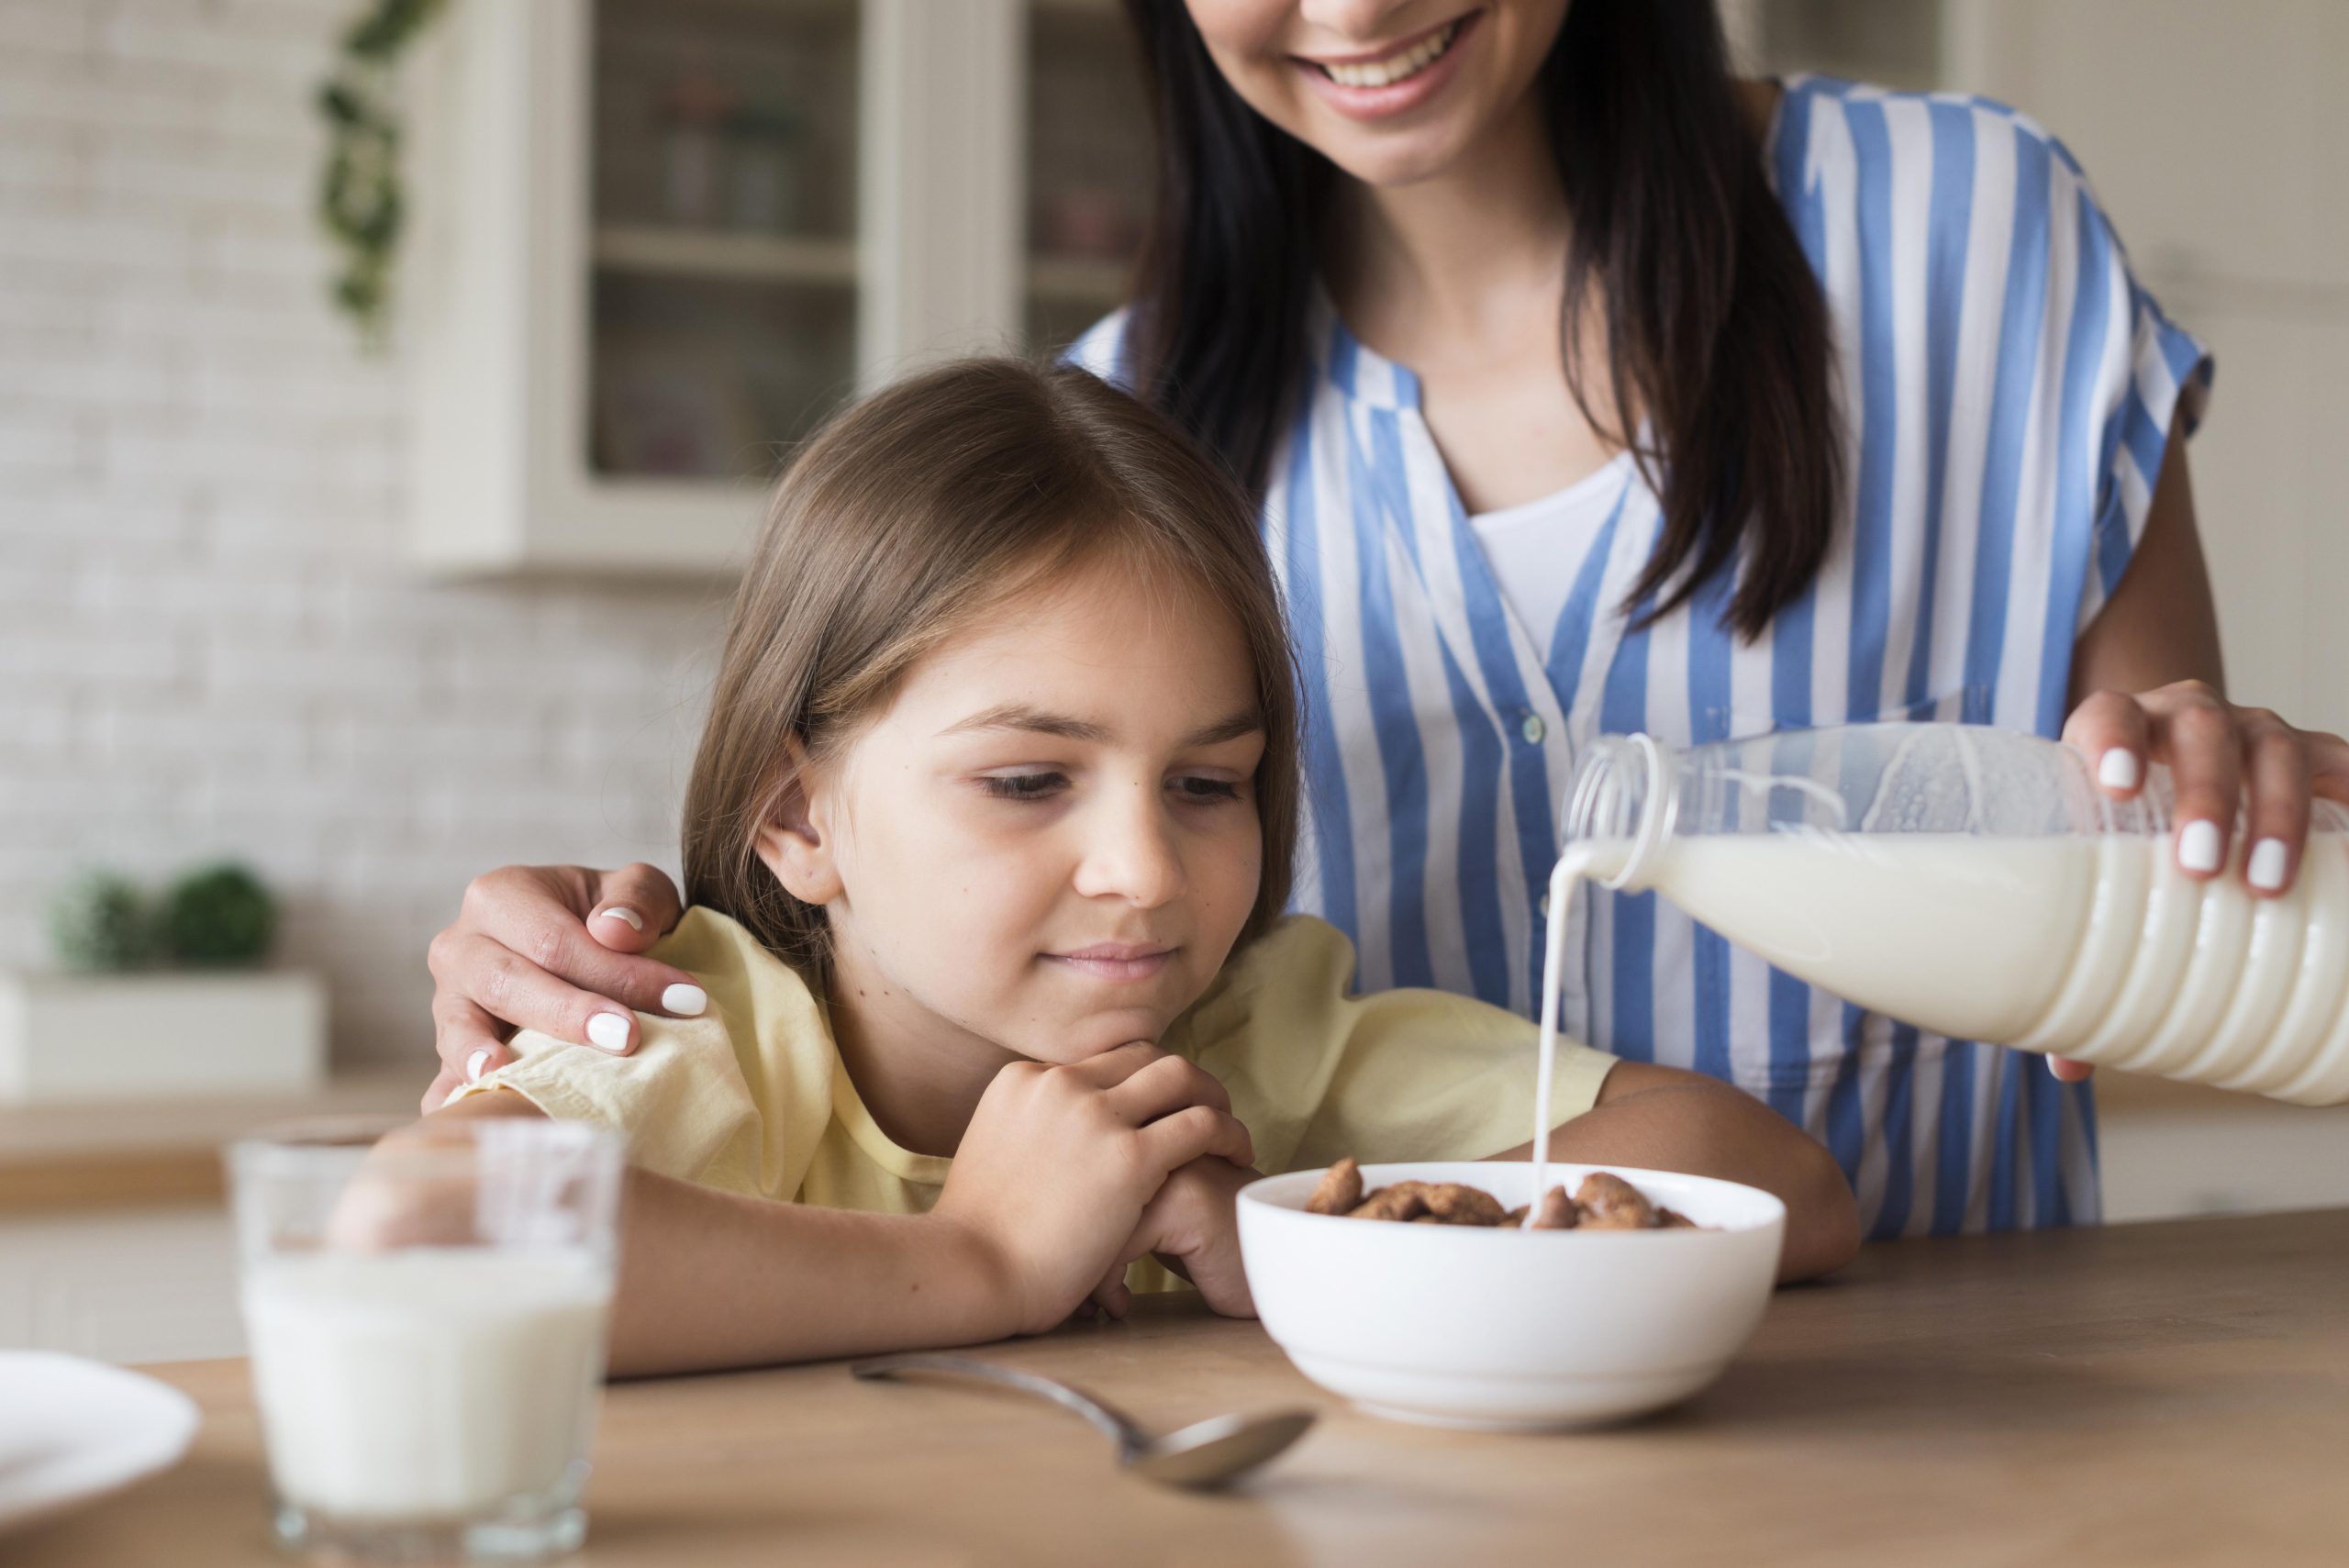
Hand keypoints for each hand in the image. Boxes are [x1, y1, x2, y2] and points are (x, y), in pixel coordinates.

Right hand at [422, 863, 698, 1111]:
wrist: (581, 945)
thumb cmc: (611, 919)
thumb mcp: (636, 891)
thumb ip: (634, 898)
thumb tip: (613, 930)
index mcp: (500, 896)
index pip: (555, 939)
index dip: (616, 971)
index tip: (682, 1000)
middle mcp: (461, 946)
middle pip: (507, 982)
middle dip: (568, 1014)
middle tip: (627, 1037)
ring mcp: (448, 1001)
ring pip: (461, 1027)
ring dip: (490, 1055)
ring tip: (507, 1074)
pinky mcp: (450, 1048)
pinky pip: (442, 1076)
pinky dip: (453, 1096)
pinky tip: (467, 1116)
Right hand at [930, 1043, 1252, 1336]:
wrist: (970, 1270)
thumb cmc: (976, 1237)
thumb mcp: (991, 1155)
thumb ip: (1025, 1135)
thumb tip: (1048, 1146)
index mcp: (1023, 1080)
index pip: (1100, 1061)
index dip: (1139, 1079)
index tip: (1159, 1104)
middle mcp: (1059, 1083)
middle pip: (1143, 1056)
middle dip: (1180, 1078)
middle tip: (1205, 1106)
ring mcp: (1095, 1116)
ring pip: (1179, 1076)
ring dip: (1211, 1095)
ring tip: (1228, 1126)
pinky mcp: (1128, 1157)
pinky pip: (1200, 1124)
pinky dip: (1227, 1132)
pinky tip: (1236, 1154)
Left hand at [2057, 682, 2348, 1080]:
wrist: (2168, 767)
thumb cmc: (2116, 831)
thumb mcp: (2090, 868)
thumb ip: (2073, 952)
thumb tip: (2070, 1064)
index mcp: (2114, 729)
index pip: (2107, 716)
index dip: (2113, 743)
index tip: (2118, 791)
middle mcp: (2183, 717)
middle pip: (2197, 734)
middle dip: (2204, 796)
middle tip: (2199, 867)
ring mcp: (2252, 729)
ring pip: (2270, 749)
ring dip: (2273, 812)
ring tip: (2267, 882)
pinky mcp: (2311, 753)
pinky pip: (2342, 764)